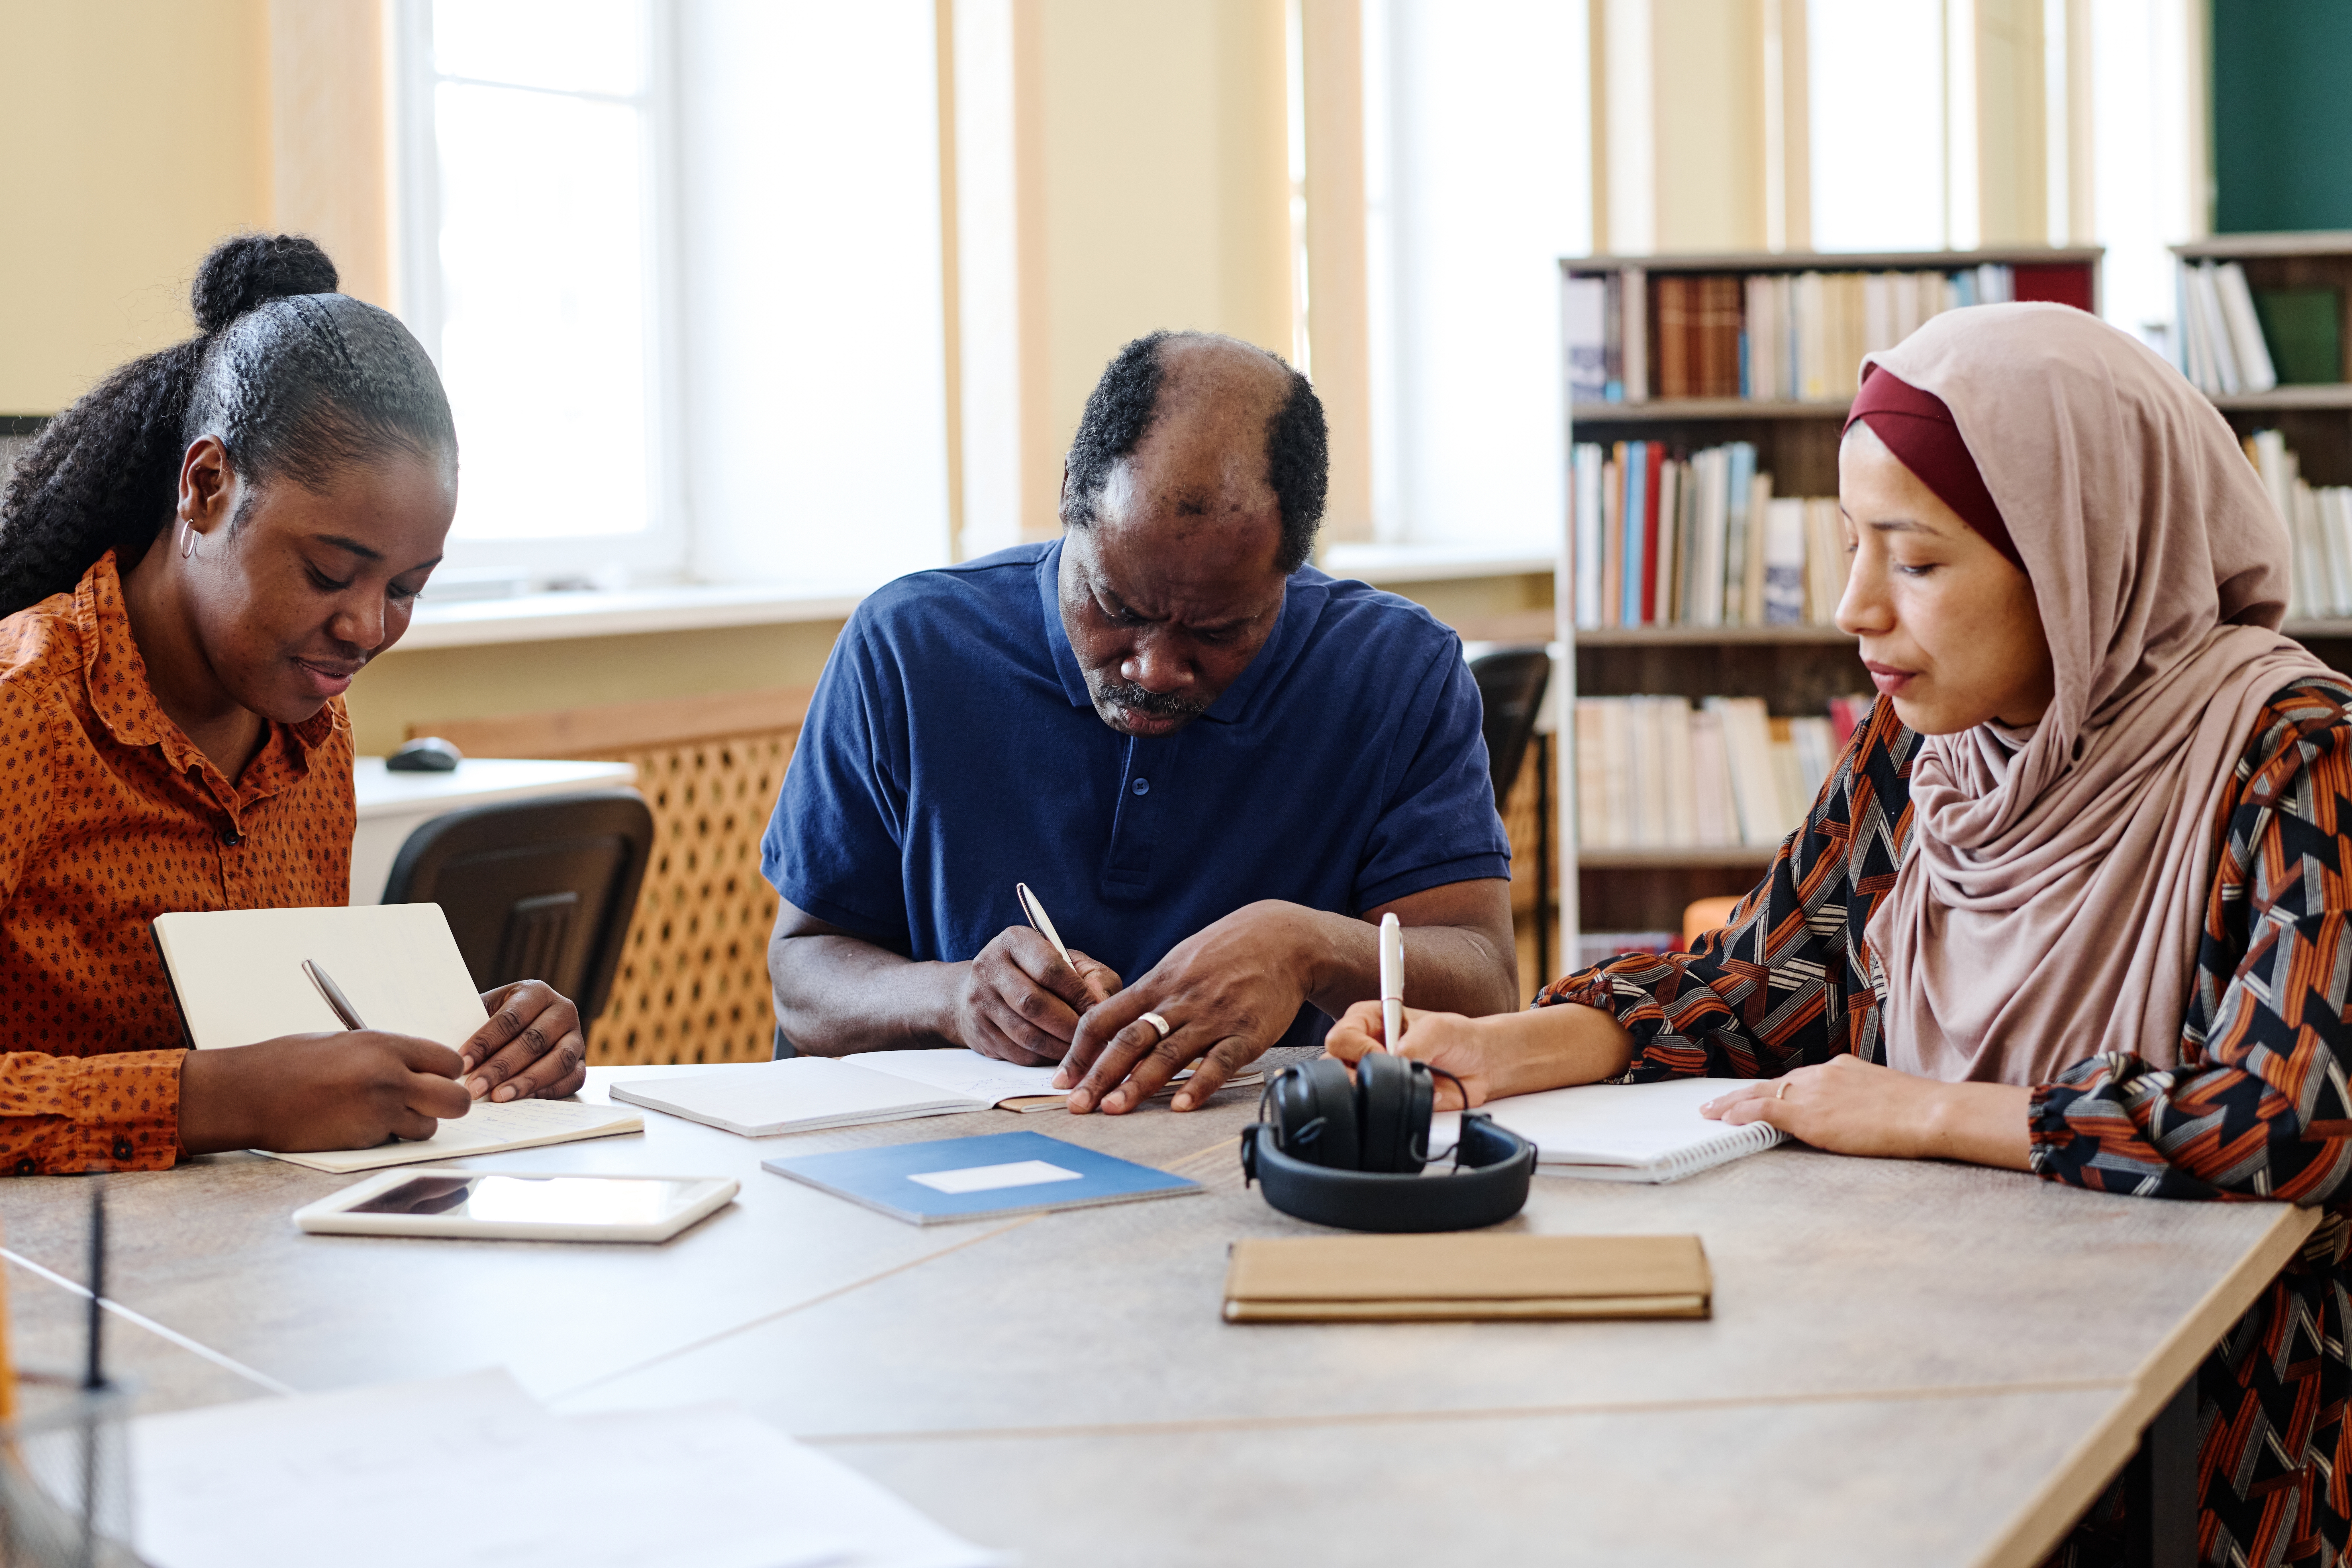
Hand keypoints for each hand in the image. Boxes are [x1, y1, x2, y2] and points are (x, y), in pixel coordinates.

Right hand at [179, 1032, 472, 1153]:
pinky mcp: (365, 1139)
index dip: (445, 1074)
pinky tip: (359, 1127)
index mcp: (386, 1045)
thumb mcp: (345, 1045)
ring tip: (381, 1116)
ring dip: (415, 1126)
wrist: (248, 1093)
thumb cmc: (288, 1065)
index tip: (432, 1079)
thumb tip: (416, 1068)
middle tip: (426, 1104)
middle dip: (447, 1104)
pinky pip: (398, 1143)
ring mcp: (380, 1109)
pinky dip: (388, 1140)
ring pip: (429, 1127)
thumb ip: (386, 1055)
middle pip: (456, 1099)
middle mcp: (391, 1075)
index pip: (448, 1061)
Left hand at [461, 980, 590, 1101]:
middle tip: (475, 1087)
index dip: (485, 1042)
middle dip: (501, 1067)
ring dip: (526, 1081)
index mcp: (536, 992)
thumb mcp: (485, 1011)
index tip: (462, 1062)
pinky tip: (523, 1100)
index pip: (511, 1018)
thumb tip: (446, 1049)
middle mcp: (562, 1010)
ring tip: (498, 1097)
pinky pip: (572, 1080)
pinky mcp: (582, 1062)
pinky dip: (548, 1091)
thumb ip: (470, 1024)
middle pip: (534, 1041)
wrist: (524, 1027)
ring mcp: (576, 1037)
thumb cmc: (497, 1021)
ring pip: (558, 1061)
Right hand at [951, 928, 1121, 1064]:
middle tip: (1093, 1038)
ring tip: (1081, 1050)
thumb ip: (1093, 976)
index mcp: (1015, 941)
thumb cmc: (1039, 973)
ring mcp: (979, 1000)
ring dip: (1059, 1047)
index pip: (1049, 969)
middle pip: (1033, 1003)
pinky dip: (1043, 1059)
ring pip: (1025, 1034)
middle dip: (1069, 1025)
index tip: (1099, 1011)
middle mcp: (990, 967)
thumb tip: (1101, 1005)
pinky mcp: (978, 1031)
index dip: (1078, 994)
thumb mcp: (1068, 962)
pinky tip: (1059, 1057)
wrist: (986, 988)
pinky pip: (1016, 1053)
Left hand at [1058, 902, 1312, 1113]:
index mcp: (1156, 984)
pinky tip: (1182, 1105)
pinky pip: (1219, 1061)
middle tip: (1077, 1105)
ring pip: (1168, 1053)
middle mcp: (1179, 1000)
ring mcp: (1213, 1016)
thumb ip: (1148, 996)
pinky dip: (1200, 1084)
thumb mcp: (1178, 963)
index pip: (1105, 1018)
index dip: (1080, 1050)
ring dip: (1138, 1083)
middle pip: (1130, 1039)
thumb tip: (1113, 1028)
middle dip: (1099, 1074)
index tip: (1063, 1080)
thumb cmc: (1225, 954)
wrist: (1283, 939)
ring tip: (1115, 1109)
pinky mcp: (1247, 1032)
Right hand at [1323, 1002, 1500, 1109]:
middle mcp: (1363, 1048)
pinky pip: (1374, 1112)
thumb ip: (1416, 1041)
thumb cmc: (1459, 1037)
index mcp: (1367, 1021)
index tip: (1385, 1054)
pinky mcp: (1384, 1100)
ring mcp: (1371, 1077)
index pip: (1341, 1037)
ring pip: (1348, 1092)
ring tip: (1407, 1085)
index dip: (1360, 1049)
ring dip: (1377, 1093)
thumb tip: (1397, 1059)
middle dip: (1360, 1076)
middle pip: (1334, 1067)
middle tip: (1391, 1076)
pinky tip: (1418, 1098)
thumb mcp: (1440, 1028)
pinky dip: (1396, 1109)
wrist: (1481, 1065)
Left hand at [1701, 1055, 2031, 1168]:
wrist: (1930, 1112)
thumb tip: (1855, 1111)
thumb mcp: (1882, 1096)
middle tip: (1717, 1103)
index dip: (1774, 1088)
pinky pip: (1765, 1109)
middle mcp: (1821, 1074)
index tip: (1757, 1094)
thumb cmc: (1918, 1110)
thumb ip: (1859, 1098)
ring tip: (1711, 1112)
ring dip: (1733, 1103)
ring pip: (1762, 1093)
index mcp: (1840, 1068)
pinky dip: (1743, 1113)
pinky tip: (1726, 1120)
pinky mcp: (1809, 1113)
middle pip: (1773, 1082)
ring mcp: (1813, 1091)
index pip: (1797, 1078)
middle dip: (1743, 1093)